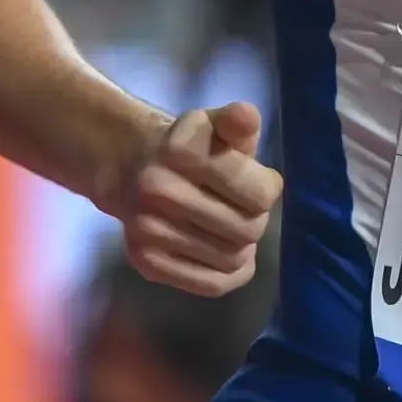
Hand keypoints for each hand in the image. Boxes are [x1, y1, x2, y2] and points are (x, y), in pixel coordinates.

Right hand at [115, 101, 282, 296]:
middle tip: (247, 208)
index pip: (259, 193)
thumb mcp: (215, 124)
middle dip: (257, 219)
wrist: (132, 168)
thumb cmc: (192, 147)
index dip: (268, 188)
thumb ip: (238, 121)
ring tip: (234, 226)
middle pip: (247, 229)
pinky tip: (231, 256)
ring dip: (243, 246)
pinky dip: (230, 274)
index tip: (260, 182)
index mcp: (181, 150)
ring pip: (231, 259)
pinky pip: (209, 284)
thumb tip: (245, 117)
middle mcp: (158, 190)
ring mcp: (148, 229)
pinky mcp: (145, 261)